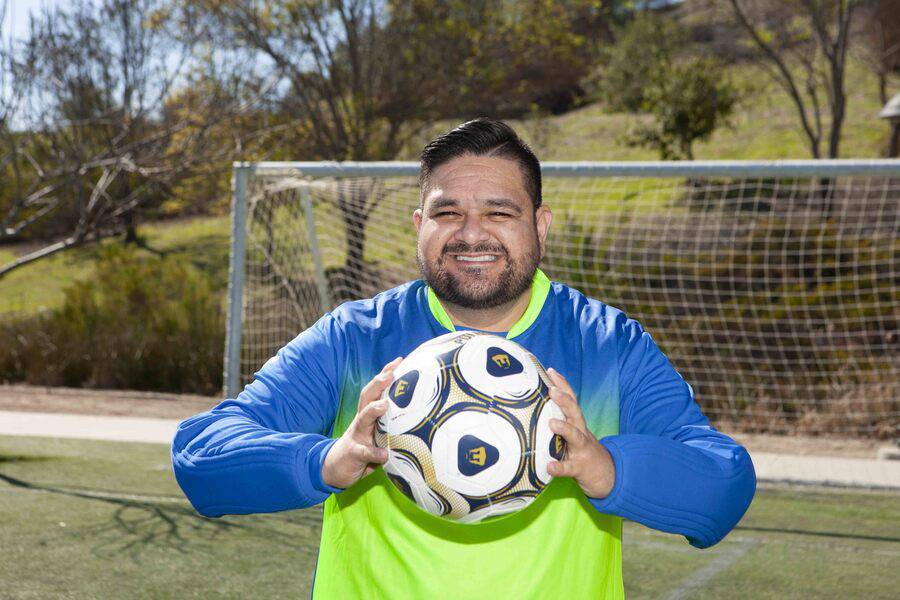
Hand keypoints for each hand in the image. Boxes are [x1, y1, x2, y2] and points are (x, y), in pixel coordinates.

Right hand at [321, 357, 402, 488]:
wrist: (337, 467)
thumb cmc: (364, 446)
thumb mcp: (378, 431)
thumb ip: (393, 422)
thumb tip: (421, 413)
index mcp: (369, 412)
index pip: (377, 389)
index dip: (386, 373)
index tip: (400, 360)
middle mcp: (362, 420)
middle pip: (367, 397)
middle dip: (378, 384)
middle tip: (391, 374)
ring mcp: (357, 435)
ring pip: (363, 418)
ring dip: (373, 410)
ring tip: (385, 404)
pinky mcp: (354, 453)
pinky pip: (364, 452)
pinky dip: (374, 453)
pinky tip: (384, 454)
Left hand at [545, 367, 615, 499]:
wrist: (606, 474)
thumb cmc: (581, 450)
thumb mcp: (572, 432)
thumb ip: (558, 421)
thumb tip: (531, 408)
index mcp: (576, 422)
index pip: (570, 399)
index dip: (562, 384)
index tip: (550, 371)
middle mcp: (580, 431)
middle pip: (575, 412)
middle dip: (564, 400)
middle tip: (551, 390)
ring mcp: (581, 449)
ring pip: (575, 436)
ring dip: (565, 429)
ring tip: (552, 423)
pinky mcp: (580, 467)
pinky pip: (569, 467)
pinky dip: (559, 467)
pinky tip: (550, 466)